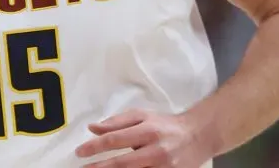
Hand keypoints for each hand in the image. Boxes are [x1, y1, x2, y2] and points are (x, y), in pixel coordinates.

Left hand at [75, 109, 211, 167]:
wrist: (198, 136)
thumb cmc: (166, 125)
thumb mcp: (142, 116)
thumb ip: (116, 122)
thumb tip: (92, 128)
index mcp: (147, 131)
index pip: (115, 139)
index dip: (94, 147)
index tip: (80, 152)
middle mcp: (156, 150)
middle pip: (122, 163)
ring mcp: (164, 167)